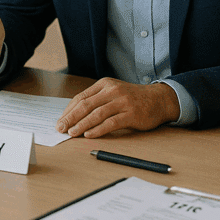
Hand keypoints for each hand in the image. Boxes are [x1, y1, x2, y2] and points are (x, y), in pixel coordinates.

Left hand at [56, 78, 180, 137]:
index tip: (60, 121)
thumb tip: (74, 115)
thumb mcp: (113, 93)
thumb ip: (96, 100)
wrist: (159, 99)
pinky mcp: (131, 114)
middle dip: (71, 118)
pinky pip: (111, 123)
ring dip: (82, 125)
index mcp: (104, 84)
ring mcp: (122, 102)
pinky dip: (98, 129)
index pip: (81, 98)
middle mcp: (112, 91)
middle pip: (85, 105)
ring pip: (96, 114)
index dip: (68, 110)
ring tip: (72, 133)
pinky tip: (89, 135)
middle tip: (61, 128)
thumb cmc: (132, 98)